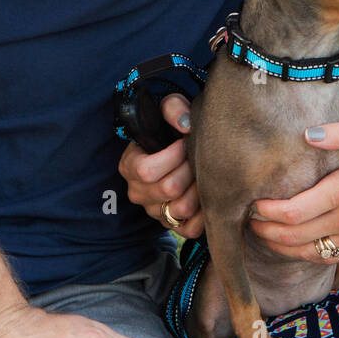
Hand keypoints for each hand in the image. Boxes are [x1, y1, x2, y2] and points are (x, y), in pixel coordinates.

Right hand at [117, 93, 202, 238]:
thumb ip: (174, 108)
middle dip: (190, 169)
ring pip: (181, 209)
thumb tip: (186, 124)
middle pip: (169, 189)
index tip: (183, 142)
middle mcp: (138, 192)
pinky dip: (205, 213)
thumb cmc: (174, 129)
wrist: (181, 147)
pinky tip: (208, 194)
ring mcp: (156, 211)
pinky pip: (191, 229)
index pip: (146, 171)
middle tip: (198, 157)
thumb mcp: (170, 110)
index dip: (171, 156)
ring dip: (199, 189)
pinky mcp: (174, 225)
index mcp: (130, 166)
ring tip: (204, 173)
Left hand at [249, 122, 338, 260]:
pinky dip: (306, 255)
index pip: (292, 212)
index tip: (253, 204)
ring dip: (281, 247)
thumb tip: (307, 134)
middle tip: (249, 221)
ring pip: (308, 252)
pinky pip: (328, 258)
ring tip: (265, 235)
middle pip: (293, 237)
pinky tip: (296, 247)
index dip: (266, 212)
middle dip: (265, 231)